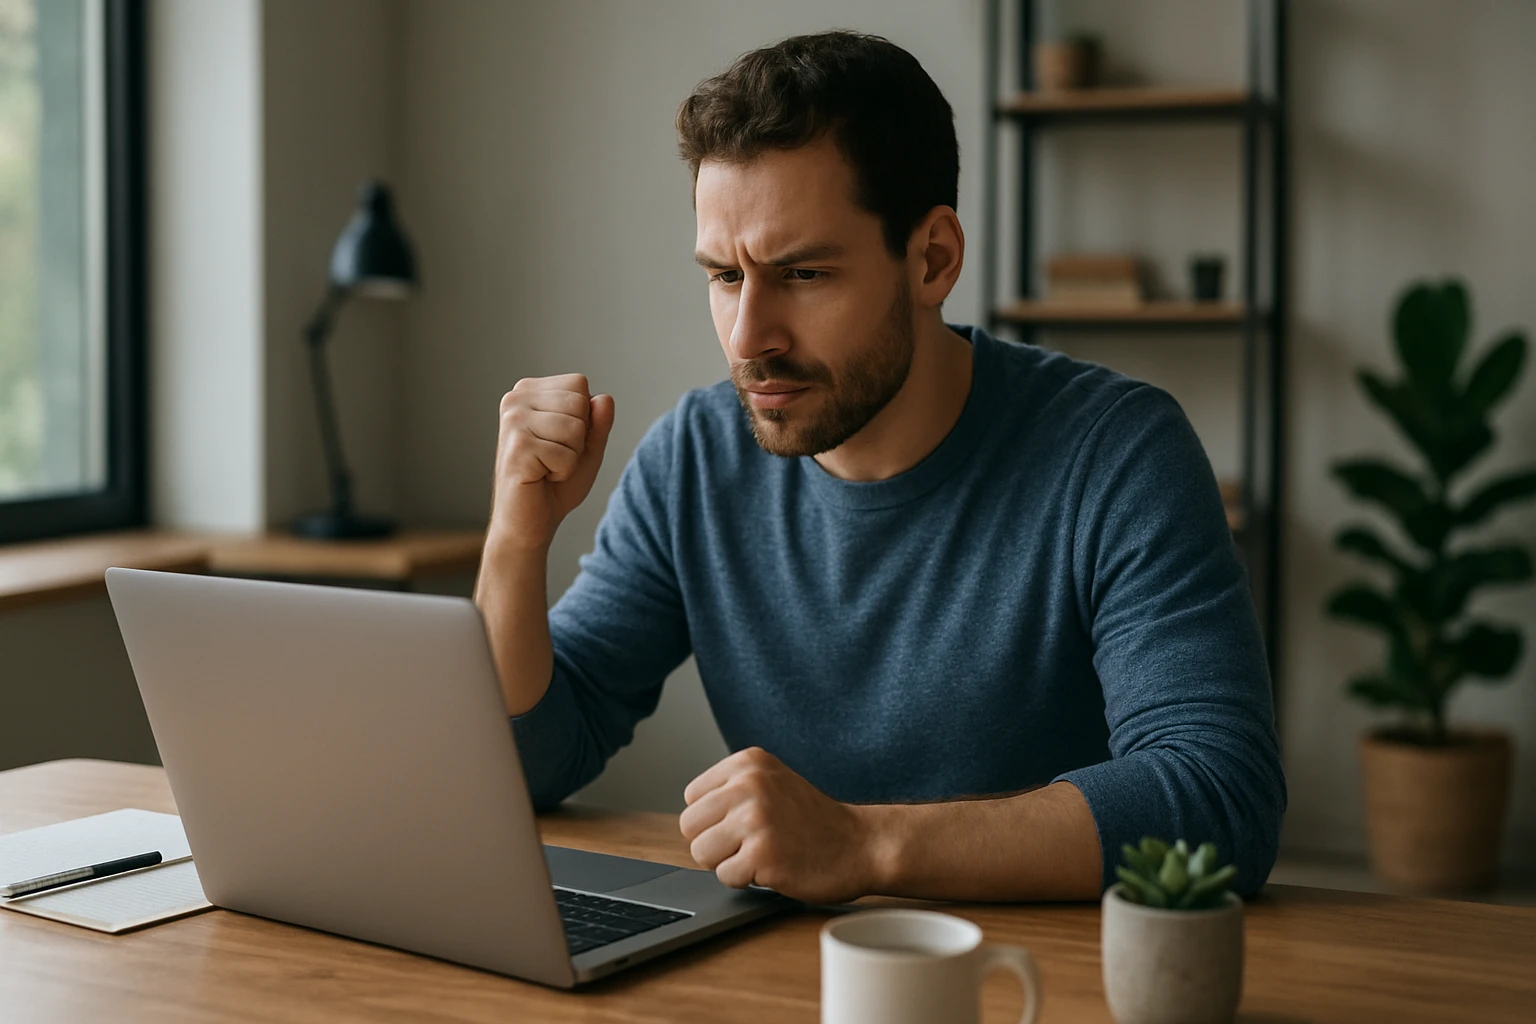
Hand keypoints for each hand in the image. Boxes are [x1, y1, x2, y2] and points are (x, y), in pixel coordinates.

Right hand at [488, 374, 614, 550]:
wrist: (529, 521)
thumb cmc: (555, 483)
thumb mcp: (587, 447)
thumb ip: (598, 422)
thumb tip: (604, 398)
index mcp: (528, 392)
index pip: (579, 383)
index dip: (583, 418)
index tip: (560, 440)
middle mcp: (515, 399)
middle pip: (579, 402)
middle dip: (578, 438)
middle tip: (553, 457)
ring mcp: (512, 422)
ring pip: (575, 427)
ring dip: (570, 456)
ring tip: (547, 467)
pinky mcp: (516, 447)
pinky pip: (566, 454)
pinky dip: (562, 471)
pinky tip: (540, 477)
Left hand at [680, 747, 878, 903]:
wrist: (859, 844)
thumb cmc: (812, 820)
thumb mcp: (772, 782)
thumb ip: (731, 788)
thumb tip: (690, 818)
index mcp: (748, 762)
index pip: (692, 798)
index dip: (714, 819)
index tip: (745, 823)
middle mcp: (749, 784)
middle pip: (690, 826)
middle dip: (715, 842)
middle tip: (750, 843)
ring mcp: (756, 819)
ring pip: (702, 853)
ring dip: (728, 862)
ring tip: (761, 853)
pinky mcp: (762, 854)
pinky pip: (725, 877)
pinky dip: (746, 880)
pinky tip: (774, 867)